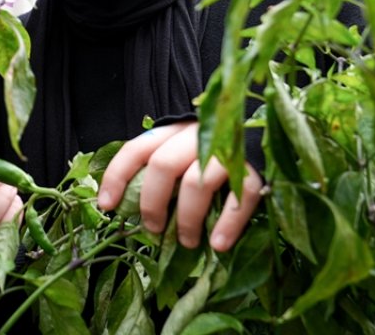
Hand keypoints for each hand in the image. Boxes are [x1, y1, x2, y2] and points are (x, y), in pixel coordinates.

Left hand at [97, 123, 261, 251]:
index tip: (107, 206)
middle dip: (152, 203)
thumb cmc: (214, 150)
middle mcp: (196, 135)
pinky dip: (228, 224)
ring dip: (187, 218)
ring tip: (188, 242)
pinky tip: (218, 244)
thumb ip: (160, 169)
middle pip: (163, 166)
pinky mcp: (255, 167)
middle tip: (153, 230)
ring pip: (197, 182)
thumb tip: (129, 206)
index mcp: (173, 131)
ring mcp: (226, 149)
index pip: (137, 148)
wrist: (268, 131)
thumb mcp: (182, 151)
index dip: (117, 176)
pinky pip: (240, 197)